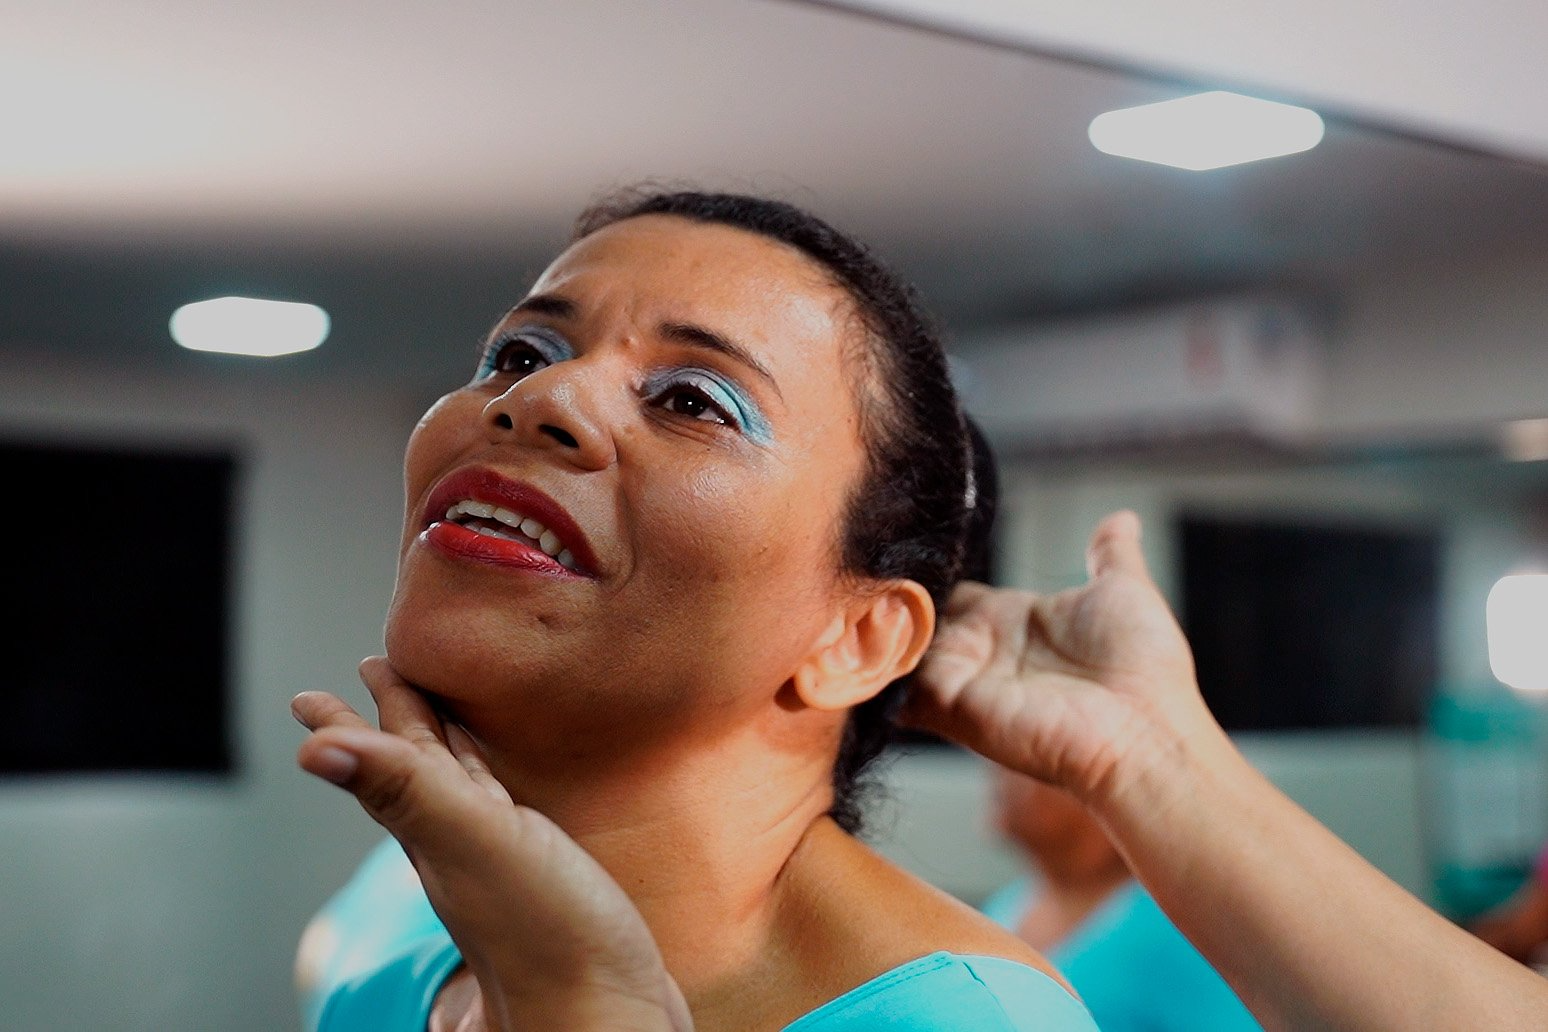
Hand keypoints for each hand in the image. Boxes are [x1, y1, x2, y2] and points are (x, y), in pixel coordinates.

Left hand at [292, 658, 690, 1031]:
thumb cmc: (545, 939)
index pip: (383, 763)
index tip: (311, 693)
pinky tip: (504, 783)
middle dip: (390, 718)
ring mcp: (500, 864)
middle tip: (372, 670)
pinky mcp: (546, 877)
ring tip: (432, 712)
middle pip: (413, 768)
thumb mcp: (471, 847)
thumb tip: (310, 749)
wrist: (605, 1019)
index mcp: (435, 833)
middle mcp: (459, 847)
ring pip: (456, 788)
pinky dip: (492, 782)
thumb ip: (405, 792)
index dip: (348, 723)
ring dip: (438, 744)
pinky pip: (504, 812)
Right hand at [902, 511, 1224, 801]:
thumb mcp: (1123, 591)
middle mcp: (981, 649)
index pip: (953, 590)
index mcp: (1012, 619)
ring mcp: (963, 681)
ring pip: (899, 647)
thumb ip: (1110, 555)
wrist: (1145, 733)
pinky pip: (896, 687)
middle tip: (871, 566)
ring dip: (880, 623)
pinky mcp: (950, 707)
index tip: (906, 544)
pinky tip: (872, 630)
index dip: (932, 570)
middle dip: (895, 594)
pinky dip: (878, 664)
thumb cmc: (1145, 671)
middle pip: (918, 616)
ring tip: (865, 591)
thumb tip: (1121, 518)